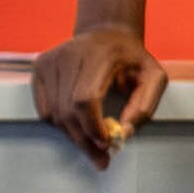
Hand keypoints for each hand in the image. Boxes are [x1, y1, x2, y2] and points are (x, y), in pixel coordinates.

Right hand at [36, 16, 165, 162]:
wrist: (107, 33)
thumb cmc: (131, 59)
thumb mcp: (154, 78)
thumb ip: (144, 107)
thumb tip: (123, 134)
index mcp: (100, 55)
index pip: (85, 99)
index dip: (92, 127)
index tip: (105, 144)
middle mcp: (69, 54)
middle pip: (68, 111)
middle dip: (85, 140)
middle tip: (101, 159)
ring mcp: (50, 60)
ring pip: (55, 115)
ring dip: (74, 135)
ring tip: (93, 140)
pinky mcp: (40, 67)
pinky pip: (45, 110)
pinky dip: (61, 124)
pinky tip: (78, 122)